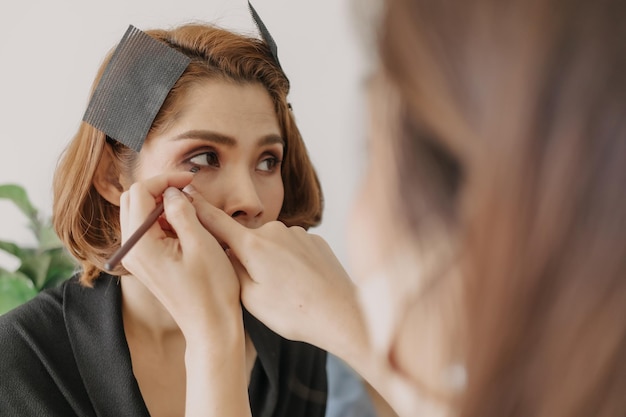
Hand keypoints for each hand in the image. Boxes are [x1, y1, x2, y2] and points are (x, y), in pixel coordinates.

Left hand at [119, 173, 241, 342]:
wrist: (211, 325)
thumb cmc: (211, 288)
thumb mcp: (201, 242)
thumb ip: (182, 211)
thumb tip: (172, 191)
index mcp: (141, 244)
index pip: (139, 193)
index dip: (164, 179)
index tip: (190, 179)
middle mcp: (131, 251)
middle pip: (133, 201)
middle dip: (159, 190)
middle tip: (188, 191)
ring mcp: (137, 259)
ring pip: (139, 215)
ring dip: (162, 206)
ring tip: (191, 211)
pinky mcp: (146, 264)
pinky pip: (147, 232)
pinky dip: (163, 222)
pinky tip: (186, 228)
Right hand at [186, 184, 366, 355]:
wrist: (341, 313)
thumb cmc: (294, 312)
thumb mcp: (250, 297)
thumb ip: (231, 269)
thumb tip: (222, 252)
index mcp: (253, 244)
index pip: (216, 220)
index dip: (198, 210)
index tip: (184, 197)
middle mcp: (274, 230)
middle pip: (246, 237)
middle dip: (245, 256)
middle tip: (258, 287)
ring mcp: (297, 233)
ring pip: (271, 244)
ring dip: (270, 260)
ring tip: (285, 290)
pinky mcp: (315, 239)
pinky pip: (292, 247)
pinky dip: (291, 262)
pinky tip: (301, 283)